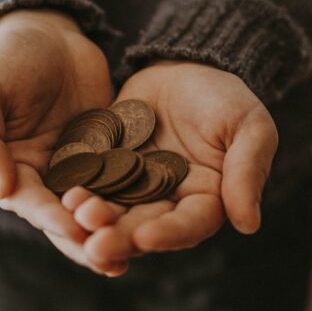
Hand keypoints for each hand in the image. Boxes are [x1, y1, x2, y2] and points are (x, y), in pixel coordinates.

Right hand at [0, 9, 122, 273]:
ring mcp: (79, 168)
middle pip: (65, 217)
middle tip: (111, 259)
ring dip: (112, 230)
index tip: (73, 228)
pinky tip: (157, 215)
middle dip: (86, 239)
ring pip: (96, 207)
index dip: (50, 217)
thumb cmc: (7, 60)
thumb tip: (2, 190)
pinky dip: (134, 200)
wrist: (48, 32)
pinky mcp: (108, 154)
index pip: (30, 202)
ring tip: (134, 252)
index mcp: (10, 169)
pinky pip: (122, 180)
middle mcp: (44, 177)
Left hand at [64, 60, 277, 266]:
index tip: (146, 237)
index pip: (189, 225)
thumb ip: (247, 171)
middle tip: (95, 245)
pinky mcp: (105, 167)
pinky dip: (78, 189)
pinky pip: (90, 182)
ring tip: (75, 215)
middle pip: (144, 227)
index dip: (168, 234)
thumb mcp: (249, 126)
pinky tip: (62, 193)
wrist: (183, 66)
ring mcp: (132, 186)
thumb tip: (249, 224)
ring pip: (112, 210)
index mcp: (206, 200)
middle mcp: (167, 202)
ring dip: (93, 219)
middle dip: (120, 236)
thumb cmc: (225, 97)